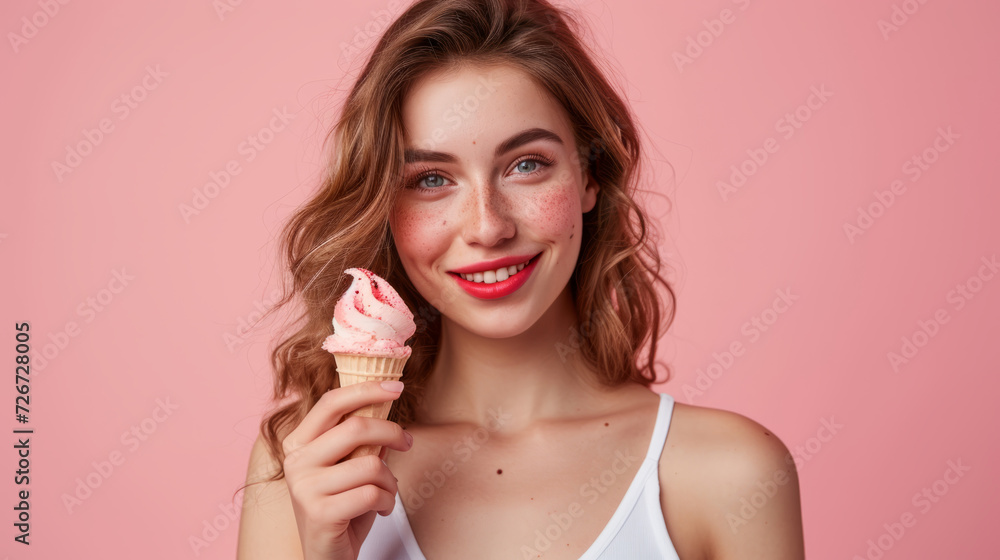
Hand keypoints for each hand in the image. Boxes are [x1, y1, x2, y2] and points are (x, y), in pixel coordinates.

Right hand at [281, 380, 412, 559]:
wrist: (328, 555)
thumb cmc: (342, 506)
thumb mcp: (348, 467)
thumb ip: (360, 439)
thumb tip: (387, 402)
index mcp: (298, 443)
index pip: (332, 403)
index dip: (367, 389)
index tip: (397, 386)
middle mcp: (296, 462)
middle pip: (356, 428)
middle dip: (391, 432)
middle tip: (406, 442)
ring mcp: (305, 488)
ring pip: (371, 464)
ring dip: (390, 479)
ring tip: (387, 491)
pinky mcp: (320, 513)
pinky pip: (372, 493)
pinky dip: (387, 500)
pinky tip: (380, 508)